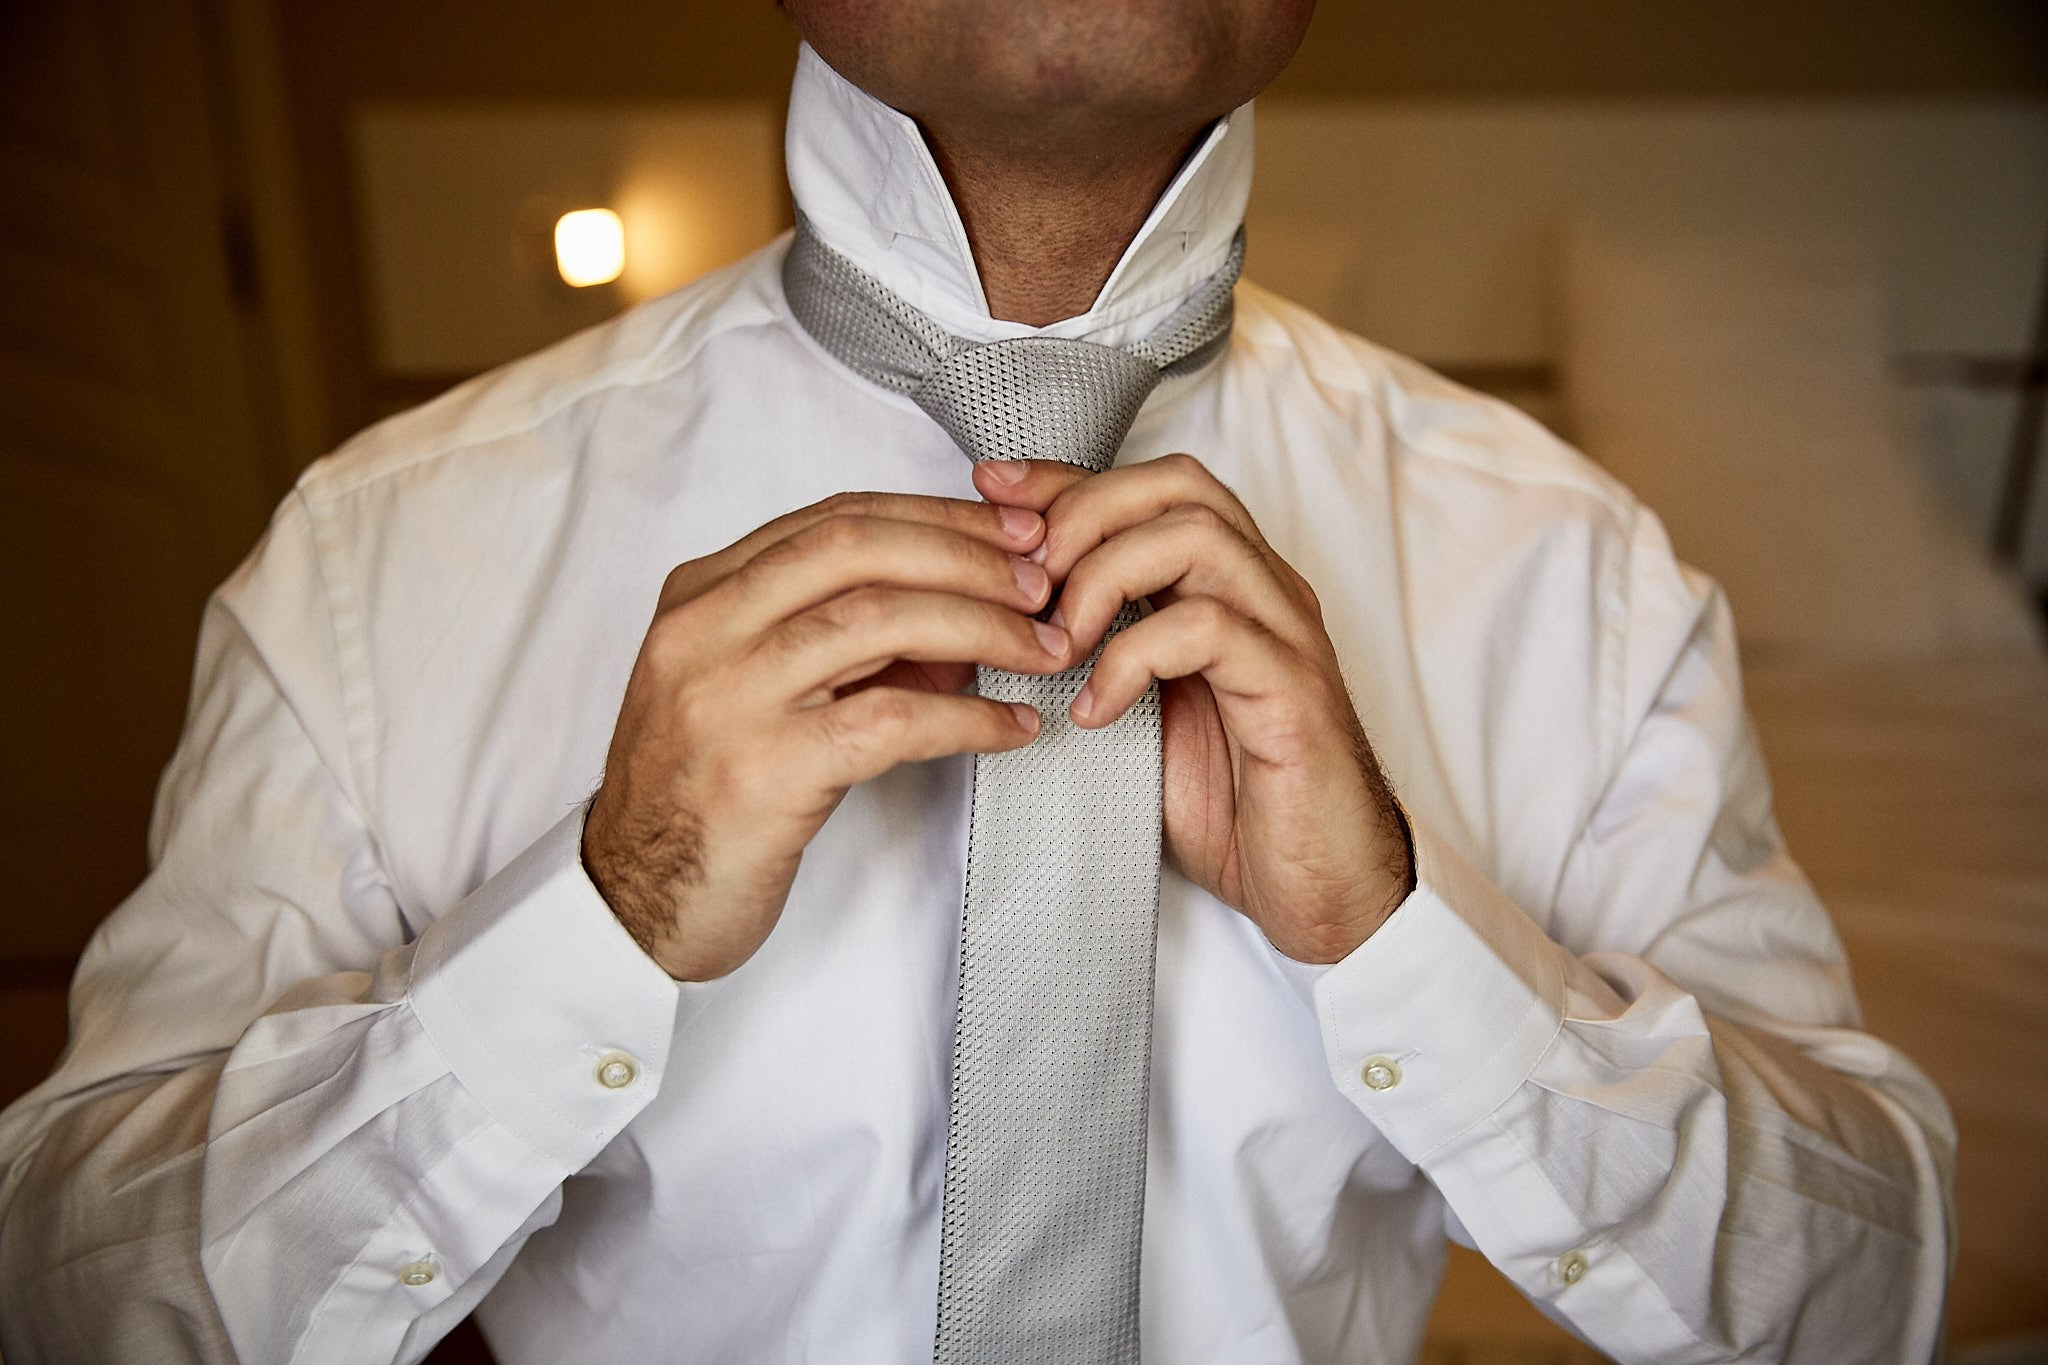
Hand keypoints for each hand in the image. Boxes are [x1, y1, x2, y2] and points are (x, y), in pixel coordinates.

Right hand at [584, 491, 1072, 980]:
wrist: (633, 902)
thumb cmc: (705, 796)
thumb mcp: (760, 695)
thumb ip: (847, 651)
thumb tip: (964, 627)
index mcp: (701, 595)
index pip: (835, 520)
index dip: (937, 516)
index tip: (1013, 531)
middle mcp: (705, 630)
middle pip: (859, 549)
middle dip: (969, 555)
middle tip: (1044, 580)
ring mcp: (728, 697)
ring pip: (880, 620)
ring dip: (983, 627)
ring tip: (1044, 648)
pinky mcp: (764, 771)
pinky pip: (891, 721)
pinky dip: (968, 719)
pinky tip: (1011, 727)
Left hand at [972, 454, 1413, 963]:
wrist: (1320, 886)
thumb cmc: (1236, 802)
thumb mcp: (1144, 711)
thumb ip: (1099, 651)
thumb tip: (1008, 618)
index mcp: (1231, 586)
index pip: (1151, 488)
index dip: (1067, 480)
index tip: (991, 491)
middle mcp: (1266, 591)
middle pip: (1176, 488)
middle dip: (1082, 514)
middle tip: (1025, 581)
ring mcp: (1287, 634)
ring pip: (1197, 538)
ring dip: (1104, 577)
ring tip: (1058, 644)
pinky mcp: (1293, 690)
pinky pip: (1209, 630)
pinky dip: (1133, 658)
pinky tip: (1094, 708)